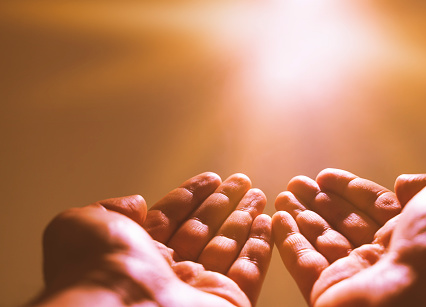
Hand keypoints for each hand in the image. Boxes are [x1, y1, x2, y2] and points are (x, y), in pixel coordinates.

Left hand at [37, 172, 271, 306]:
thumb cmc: (98, 268)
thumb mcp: (84, 225)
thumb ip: (111, 210)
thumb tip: (136, 203)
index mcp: (136, 253)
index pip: (171, 216)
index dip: (192, 195)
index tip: (212, 178)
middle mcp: (169, 270)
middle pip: (203, 228)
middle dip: (223, 202)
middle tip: (241, 180)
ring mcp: (199, 287)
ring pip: (228, 245)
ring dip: (245, 219)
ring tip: (259, 194)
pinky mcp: (228, 300)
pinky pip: (249, 269)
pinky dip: (260, 246)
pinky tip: (267, 223)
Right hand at [273, 169, 425, 305]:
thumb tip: (403, 184)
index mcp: (415, 232)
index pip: (374, 205)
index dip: (348, 189)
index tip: (324, 175)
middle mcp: (385, 256)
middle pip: (344, 222)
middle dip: (319, 201)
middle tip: (296, 183)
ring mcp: (357, 277)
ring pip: (322, 242)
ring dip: (301, 217)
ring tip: (283, 196)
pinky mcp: (330, 294)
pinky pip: (304, 264)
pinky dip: (288, 242)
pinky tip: (278, 220)